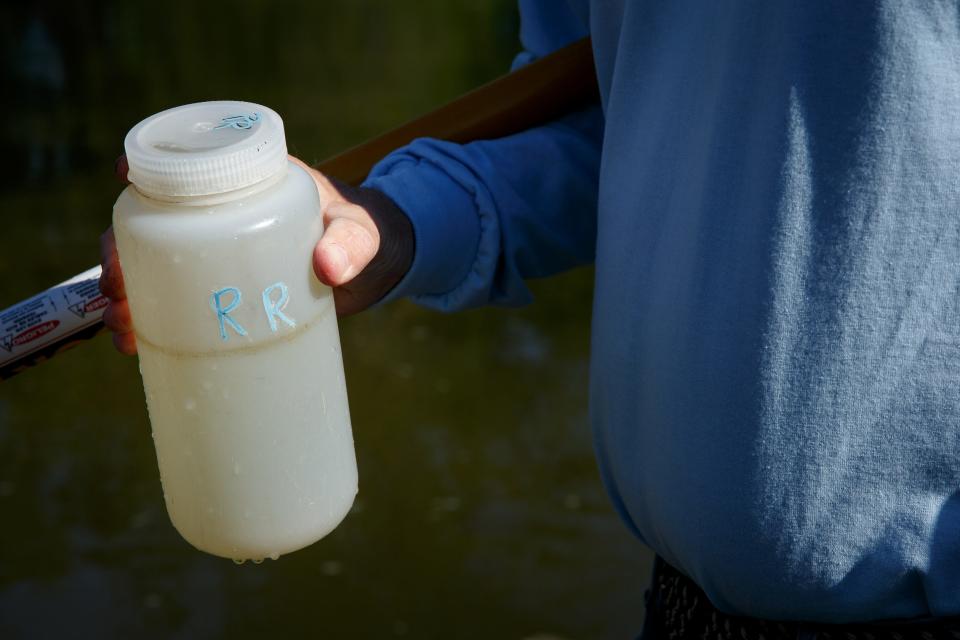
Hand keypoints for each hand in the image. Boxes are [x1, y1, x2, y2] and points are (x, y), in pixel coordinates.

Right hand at [99, 155, 412, 354]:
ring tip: (124, 328)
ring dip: (129, 293)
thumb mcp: (362, 233)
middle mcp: (224, 212)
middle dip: (123, 252)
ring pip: (156, 265)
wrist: (375, 265)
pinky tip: (135, 344)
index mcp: (250, 180)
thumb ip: (353, 243)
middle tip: (120, 287)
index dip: (147, 168)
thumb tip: (329, 267)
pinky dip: (152, 320)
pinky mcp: (226, 289)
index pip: (188, 164)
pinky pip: (177, 299)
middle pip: (154, 223)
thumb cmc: (367, 233)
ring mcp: (221, 253)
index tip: (124, 182)